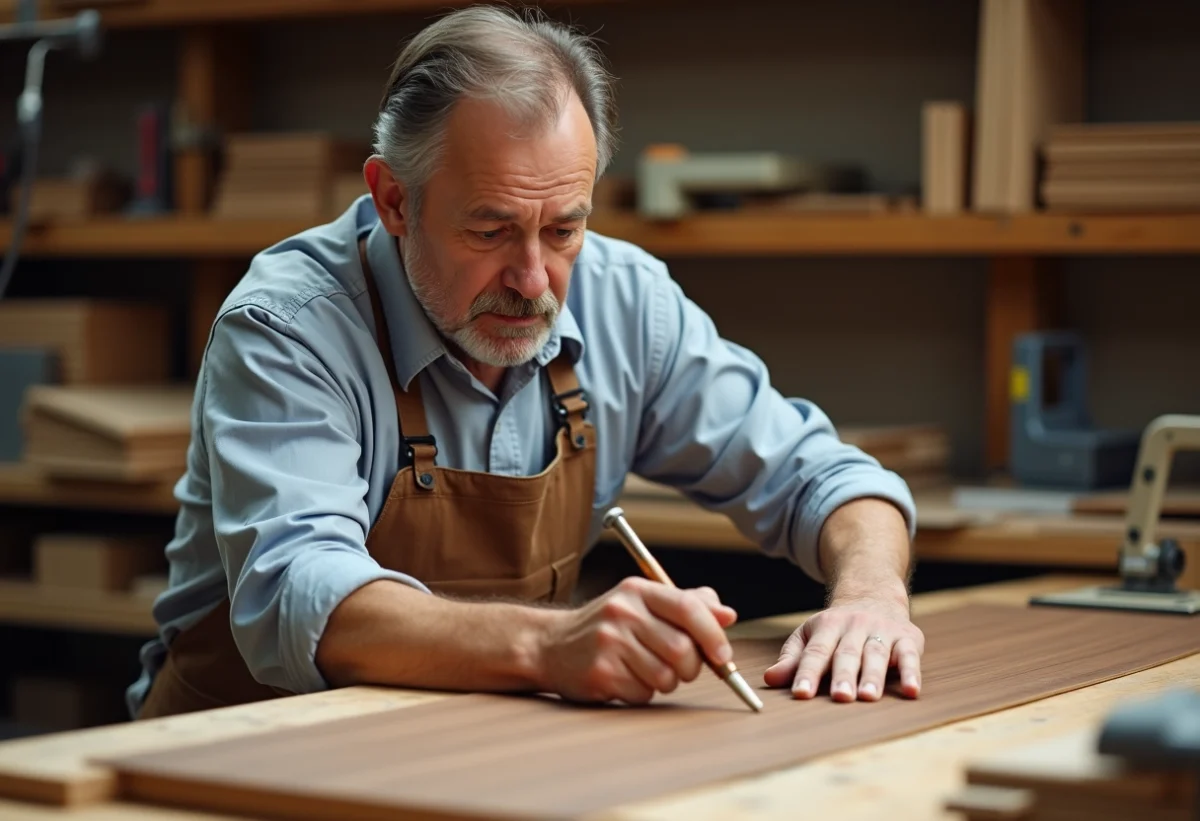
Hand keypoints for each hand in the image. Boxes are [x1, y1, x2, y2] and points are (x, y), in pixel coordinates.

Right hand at [536, 576, 736, 704]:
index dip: (712, 634)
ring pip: (666, 677)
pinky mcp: (600, 673)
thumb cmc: (609, 626)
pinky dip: (643, 693)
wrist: (550, 645)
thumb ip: (689, 604)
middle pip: (682, 649)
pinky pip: (643, 694)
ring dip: (666, 682)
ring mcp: (609, 642)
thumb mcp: (644, 604)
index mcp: (638, 590)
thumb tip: (728, 615)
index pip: (688, 607)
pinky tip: (625, 678)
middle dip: (690, 668)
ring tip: (647, 671)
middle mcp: (622, 611)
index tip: (723, 656)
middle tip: (680, 668)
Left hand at [762, 596, 923, 701]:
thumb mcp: (811, 635)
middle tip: (840, 697)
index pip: (815, 652)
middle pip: (847, 654)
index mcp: (827, 626)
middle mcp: (854, 626)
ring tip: (869, 697)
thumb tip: (769, 679)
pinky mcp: (907, 638)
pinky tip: (912, 691)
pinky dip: (912, 673)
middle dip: (843, 675)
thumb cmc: (836, 628)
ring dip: (873, 675)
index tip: (800, 694)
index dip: (807, 673)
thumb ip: (792, 659)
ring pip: (876, 654)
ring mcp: (882, 630)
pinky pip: (910, 656)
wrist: (873, 594)